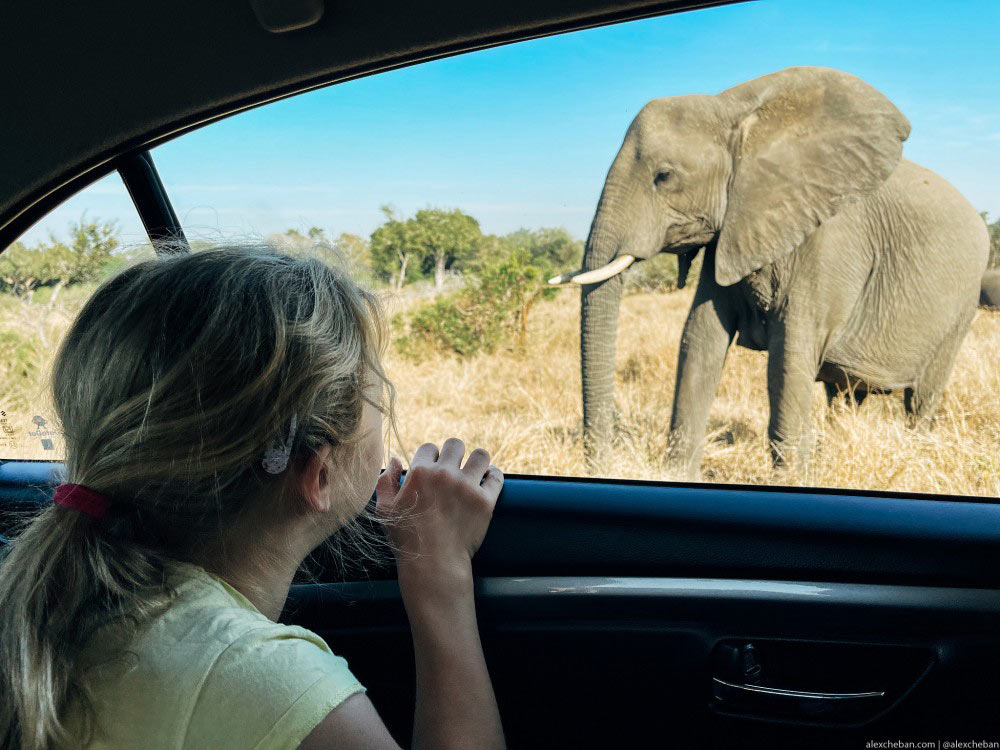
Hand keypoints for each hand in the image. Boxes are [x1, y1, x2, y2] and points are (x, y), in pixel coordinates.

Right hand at [375, 439, 502, 595]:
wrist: (433, 563)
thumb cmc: (406, 538)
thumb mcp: (385, 509)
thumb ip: (386, 480)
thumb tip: (395, 459)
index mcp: (420, 472)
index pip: (429, 447)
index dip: (430, 457)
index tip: (433, 468)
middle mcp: (446, 474)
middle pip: (455, 444)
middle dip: (454, 452)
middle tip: (454, 466)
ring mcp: (468, 487)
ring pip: (481, 455)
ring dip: (477, 460)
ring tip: (475, 469)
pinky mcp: (486, 501)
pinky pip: (497, 477)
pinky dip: (494, 475)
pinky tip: (488, 478)